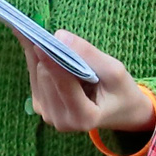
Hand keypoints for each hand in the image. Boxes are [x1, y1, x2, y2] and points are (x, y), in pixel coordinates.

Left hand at [25, 31, 153, 135]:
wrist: (120, 112)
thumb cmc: (121, 92)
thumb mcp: (115, 71)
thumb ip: (89, 54)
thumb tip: (59, 35)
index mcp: (84, 117)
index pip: (64, 84)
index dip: (52, 61)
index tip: (40, 39)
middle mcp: (61, 120)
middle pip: (46, 76)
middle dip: (52, 54)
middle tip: (61, 39)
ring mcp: (48, 115)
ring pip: (37, 73)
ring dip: (44, 55)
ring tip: (57, 46)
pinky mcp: (40, 107)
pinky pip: (34, 76)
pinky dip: (39, 59)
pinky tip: (45, 48)